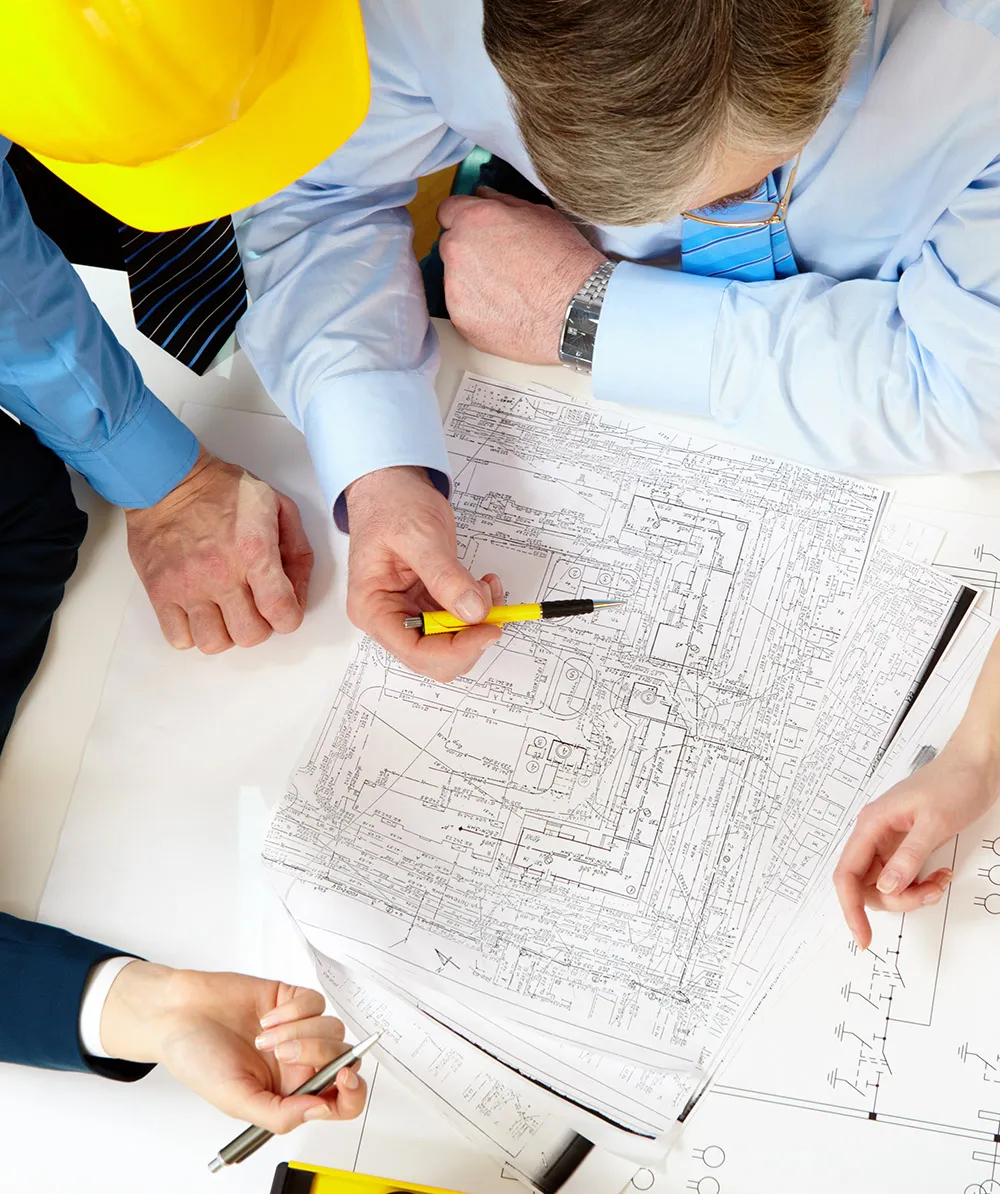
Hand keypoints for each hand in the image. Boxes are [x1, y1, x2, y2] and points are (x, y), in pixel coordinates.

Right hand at [100, 961, 366, 1132]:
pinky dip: (292, 1010)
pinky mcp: (291, 999)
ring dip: (298, 1032)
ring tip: (261, 1038)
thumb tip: (320, 1110)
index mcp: (290, 1092)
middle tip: (281, 1054)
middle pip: (342, 1058)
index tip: (344, 1077)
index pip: (340, 1099)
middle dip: (318, 1054)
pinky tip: (264, 1018)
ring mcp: (298, 1029)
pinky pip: (315, 1002)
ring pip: (332, 1028)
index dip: (353, 1092)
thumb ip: (279, 1114)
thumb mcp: (235, 1100)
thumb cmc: (198, 1060)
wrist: (178, 1016)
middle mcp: (299, 1062)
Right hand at [125, 447, 313, 653]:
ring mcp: (187, 586)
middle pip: (250, 636)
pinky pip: (178, 638)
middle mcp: (220, 574)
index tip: (283, 608)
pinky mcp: (160, 591)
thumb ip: (297, 549)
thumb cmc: (223, 490)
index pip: (281, 613)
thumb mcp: (276, 506)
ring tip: (224, 611)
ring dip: (225, 632)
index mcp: (254, 551)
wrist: (168, 479)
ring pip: (214, 643)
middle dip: (259, 626)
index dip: (289, 618)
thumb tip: (298, 591)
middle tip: (253, 607)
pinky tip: (199, 612)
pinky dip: (191, 633)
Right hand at [345, 466, 503, 682]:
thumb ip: (445, 576)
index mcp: (373, 608)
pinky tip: (483, 583)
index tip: (488, 629)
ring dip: (478, 620)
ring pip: (453, 642)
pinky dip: (479, 607)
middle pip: (436, 656)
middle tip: (491, 604)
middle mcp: (389, 617)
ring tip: (485, 585)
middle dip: (469, 636)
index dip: (456, 649)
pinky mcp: (430, 603)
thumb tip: (473, 612)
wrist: (392, 484)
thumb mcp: (419, 535)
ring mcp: (410, 612)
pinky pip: (460, 621)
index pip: (415, 652)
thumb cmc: (391, 504)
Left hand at [438, 188, 605, 363]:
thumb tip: (484, 197)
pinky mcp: (461, 321)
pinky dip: (479, 311)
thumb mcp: (540, 216)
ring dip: (473, 283)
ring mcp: (456, 289)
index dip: (464, 220)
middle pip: (450, 247)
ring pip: (455, 281)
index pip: (448, 212)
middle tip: (501, 265)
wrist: (575, 310)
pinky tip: (506, 311)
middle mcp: (457, 252)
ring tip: (508, 292)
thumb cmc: (564, 262)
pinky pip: (463, 310)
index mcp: (474, 219)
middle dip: (470, 252)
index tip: (475, 231)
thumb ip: (503, 203)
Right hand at [834, 744, 999, 948]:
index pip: (847, 874)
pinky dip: (921, 886)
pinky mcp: (905, 846)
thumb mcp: (934, 823)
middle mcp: (874, 834)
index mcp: (871, 825)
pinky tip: (940, 876)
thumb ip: (908, 857)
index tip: (862, 937)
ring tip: (938, 883)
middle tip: (927, 895)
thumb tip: (886, 888)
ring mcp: (889, 841)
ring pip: (885, 885)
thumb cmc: (953, 783)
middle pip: (866, 885)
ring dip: (911, 894)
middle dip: (895, 900)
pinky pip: (903, 877)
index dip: (850, 908)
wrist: (975, 766)